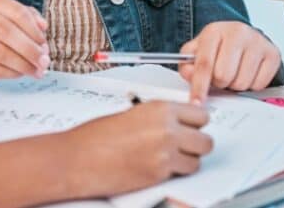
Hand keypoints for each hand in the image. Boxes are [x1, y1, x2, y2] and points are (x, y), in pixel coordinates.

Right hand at [0, 0, 48, 78]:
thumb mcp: (1, 12)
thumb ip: (25, 15)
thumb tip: (42, 27)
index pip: (17, 12)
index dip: (34, 30)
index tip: (44, 43)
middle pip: (8, 33)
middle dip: (30, 50)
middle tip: (43, 61)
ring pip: (0, 53)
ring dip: (22, 64)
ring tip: (35, 70)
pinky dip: (8, 73)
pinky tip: (18, 73)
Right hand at [64, 101, 212, 195]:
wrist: (77, 159)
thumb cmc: (96, 137)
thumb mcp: (132, 115)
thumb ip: (158, 118)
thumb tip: (178, 124)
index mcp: (160, 109)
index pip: (201, 115)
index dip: (195, 124)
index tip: (191, 128)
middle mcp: (167, 129)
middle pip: (206, 140)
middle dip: (196, 145)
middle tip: (183, 147)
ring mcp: (165, 153)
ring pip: (198, 160)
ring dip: (188, 161)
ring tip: (170, 160)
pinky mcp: (159, 174)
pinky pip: (182, 174)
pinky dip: (175, 173)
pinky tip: (158, 168)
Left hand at [178, 22, 281, 102]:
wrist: (243, 37)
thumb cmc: (218, 46)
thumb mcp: (197, 51)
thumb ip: (187, 65)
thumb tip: (191, 78)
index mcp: (215, 31)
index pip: (205, 64)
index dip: (199, 86)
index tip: (196, 102)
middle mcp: (238, 32)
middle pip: (223, 76)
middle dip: (219, 82)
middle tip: (220, 75)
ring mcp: (257, 42)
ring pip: (241, 83)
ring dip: (235, 85)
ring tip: (234, 72)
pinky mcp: (273, 54)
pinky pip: (258, 85)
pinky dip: (251, 85)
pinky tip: (248, 72)